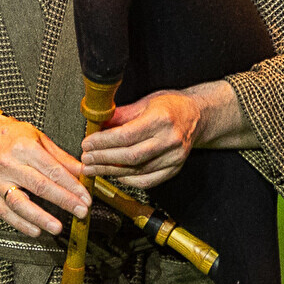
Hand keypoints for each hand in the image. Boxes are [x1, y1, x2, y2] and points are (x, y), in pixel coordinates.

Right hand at [0, 111, 89, 234]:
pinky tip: (35, 230)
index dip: (72, 186)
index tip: (85, 198)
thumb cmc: (15, 138)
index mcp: (24, 148)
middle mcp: (9, 164)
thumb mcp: (41, 140)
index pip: (53, 170)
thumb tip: (84, 172)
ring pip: (19, 203)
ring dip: (40, 218)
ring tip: (56, 227)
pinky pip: (5, 212)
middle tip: (80, 211)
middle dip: (63, 201)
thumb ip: (63, 159)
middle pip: (39, 186)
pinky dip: (21, 224)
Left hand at [79, 83, 228, 190]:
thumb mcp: (145, 102)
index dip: (103, 142)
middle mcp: (170, 140)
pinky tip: (114, 175)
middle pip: (130, 156)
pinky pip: (147, 181)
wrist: (197, 116)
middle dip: (103, 159)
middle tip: (86, 159)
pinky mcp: (175, 169)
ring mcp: (174, 157)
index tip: (87, 144)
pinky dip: (128, 180)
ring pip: (136, 171)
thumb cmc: (170, 106)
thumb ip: (120, 115)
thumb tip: (97, 124)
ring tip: (94, 168)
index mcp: (162, 119)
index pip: (126, 135)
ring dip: (111, 171)